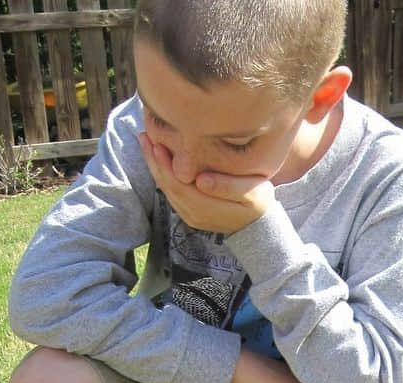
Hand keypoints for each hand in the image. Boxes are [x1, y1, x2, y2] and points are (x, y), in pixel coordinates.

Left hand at [137, 132, 274, 234]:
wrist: (259, 226)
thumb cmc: (258, 203)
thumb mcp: (251, 194)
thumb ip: (227, 187)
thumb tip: (201, 180)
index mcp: (205, 209)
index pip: (177, 185)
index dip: (165, 164)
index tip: (156, 143)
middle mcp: (192, 214)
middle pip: (167, 186)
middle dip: (154, 161)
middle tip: (144, 136)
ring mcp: (189, 215)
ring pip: (166, 189)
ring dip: (155, 166)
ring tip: (146, 142)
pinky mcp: (189, 211)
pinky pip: (171, 191)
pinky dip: (163, 173)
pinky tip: (159, 158)